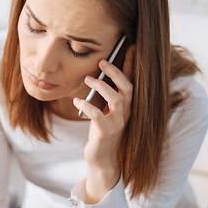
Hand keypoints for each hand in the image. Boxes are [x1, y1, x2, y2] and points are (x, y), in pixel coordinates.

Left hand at [72, 47, 134, 202]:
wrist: (102, 159)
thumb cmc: (102, 132)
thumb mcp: (105, 111)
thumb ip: (103, 96)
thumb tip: (95, 75)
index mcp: (126, 106)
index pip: (131, 82)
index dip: (130, 65)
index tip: (128, 47)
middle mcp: (126, 113)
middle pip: (128, 88)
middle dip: (116, 73)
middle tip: (102, 62)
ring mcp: (117, 123)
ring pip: (117, 100)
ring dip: (102, 87)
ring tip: (88, 79)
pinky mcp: (105, 132)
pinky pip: (98, 116)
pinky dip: (87, 106)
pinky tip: (77, 100)